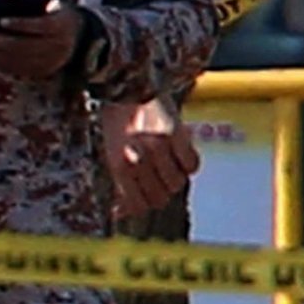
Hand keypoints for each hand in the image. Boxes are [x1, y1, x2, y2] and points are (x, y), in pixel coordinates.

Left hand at [0, 0, 84, 81]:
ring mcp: (47, 62)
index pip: (41, 26)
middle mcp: (57, 47)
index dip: (23, 24)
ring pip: (14, 60)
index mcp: (61, 26)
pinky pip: (13, 69)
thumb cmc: (53, 10)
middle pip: (22, 46)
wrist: (76, 37)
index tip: (1, 21)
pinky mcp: (38, 73)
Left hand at [101, 96, 201, 221]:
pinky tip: (178, 154)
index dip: (142, 206)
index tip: (142, 199)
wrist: (127, 89)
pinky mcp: (177, 134)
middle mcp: (138, 158)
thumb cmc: (117, 125)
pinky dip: (188, 164)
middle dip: (158, 192)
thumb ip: (119, 185)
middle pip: (160, 198)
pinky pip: (192, 165)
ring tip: (165, 164)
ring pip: (177, 184)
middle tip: (154, 179)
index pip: (138, 205)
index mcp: (119, 166)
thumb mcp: (110, 156)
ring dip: (173, 178)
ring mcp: (159, 147)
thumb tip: (119, 213)